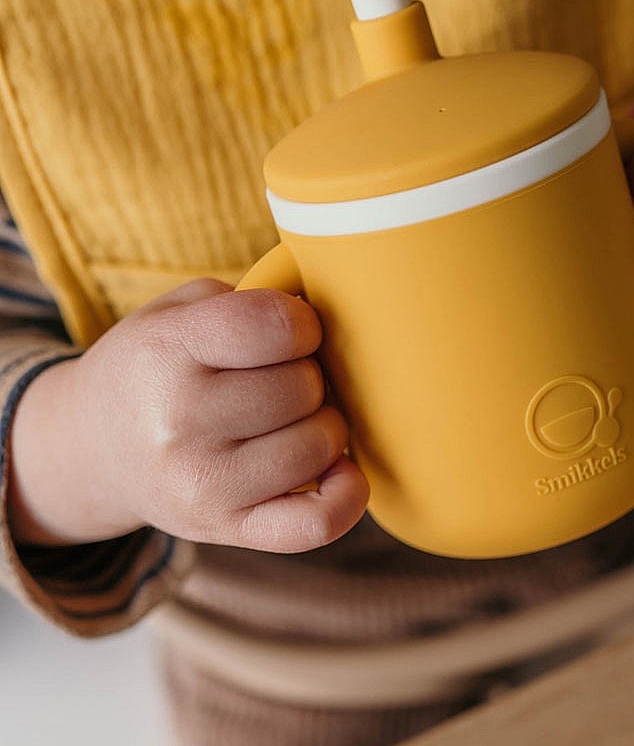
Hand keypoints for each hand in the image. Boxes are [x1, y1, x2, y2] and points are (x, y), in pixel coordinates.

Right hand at [7, 279, 368, 551]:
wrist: (93, 448)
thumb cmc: (154, 368)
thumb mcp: (177, 311)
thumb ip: (248, 300)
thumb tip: (329, 320)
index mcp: (167, 350)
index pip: (275, 326)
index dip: (304, 324)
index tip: (293, 332)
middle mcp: (178, 421)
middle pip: (303, 388)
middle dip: (308, 377)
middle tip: (281, 380)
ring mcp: (201, 484)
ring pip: (319, 446)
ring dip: (323, 427)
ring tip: (292, 420)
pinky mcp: (225, 528)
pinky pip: (315, 524)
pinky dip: (346, 497)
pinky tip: (338, 470)